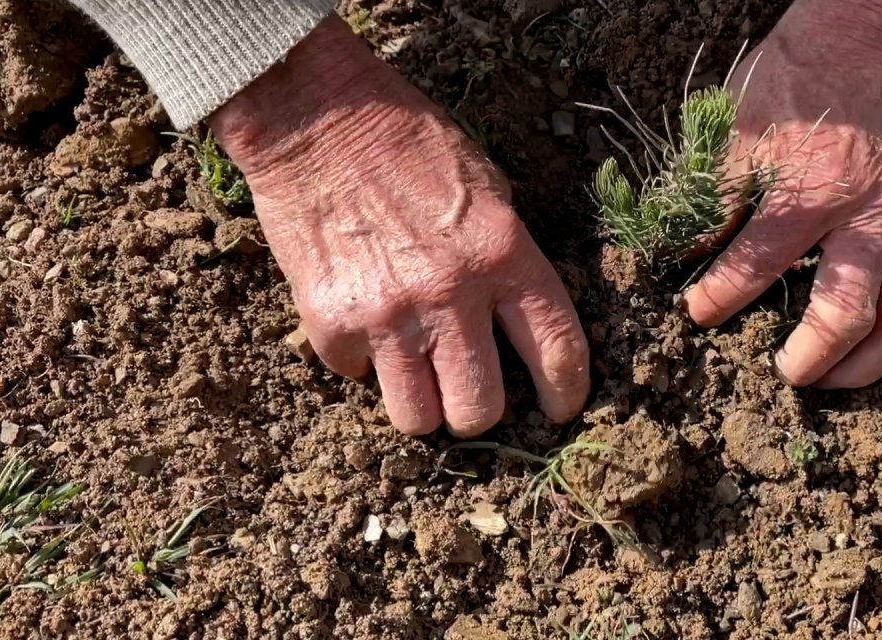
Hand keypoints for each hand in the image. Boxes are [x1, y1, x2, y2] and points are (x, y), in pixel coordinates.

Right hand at [211, 16, 589, 435]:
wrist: (316, 117)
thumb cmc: (409, 146)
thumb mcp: (487, 192)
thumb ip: (507, 262)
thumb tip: (520, 331)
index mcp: (503, 254)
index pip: (556, 348)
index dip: (565, 393)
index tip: (559, 410)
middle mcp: (451, 293)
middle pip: (479, 409)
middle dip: (477, 410)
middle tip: (468, 389)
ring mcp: (388, 314)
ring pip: (418, 418)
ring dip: (421, 403)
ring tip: (415, 370)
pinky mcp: (330, 324)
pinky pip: (358, 377)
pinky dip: (362, 361)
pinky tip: (363, 319)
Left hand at [684, 0, 881, 387]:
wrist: (858, 43)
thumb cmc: (792, 87)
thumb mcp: (737, 131)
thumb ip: (716, 196)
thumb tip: (688, 252)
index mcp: (811, 190)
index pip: (760, 263)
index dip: (721, 297)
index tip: (697, 315)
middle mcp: (868, 213)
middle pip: (846, 310)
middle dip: (812, 356)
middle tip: (785, 374)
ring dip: (875, 359)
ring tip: (840, 378)